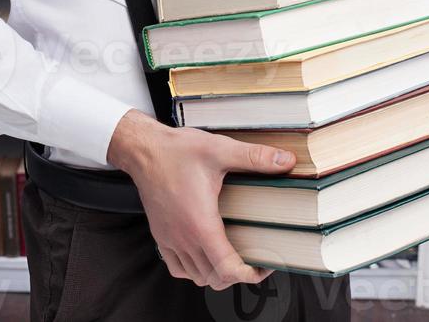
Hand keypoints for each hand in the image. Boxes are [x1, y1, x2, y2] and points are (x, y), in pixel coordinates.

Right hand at [107, 109, 295, 290]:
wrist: (143, 150)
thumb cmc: (176, 151)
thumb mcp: (220, 149)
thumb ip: (254, 157)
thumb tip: (285, 162)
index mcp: (201, 224)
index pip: (227, 270)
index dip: (251, 275)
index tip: (265, 265)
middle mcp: (184, 238)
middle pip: (215, 278)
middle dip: (239, 274)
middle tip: (255, 257)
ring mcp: (170, 239)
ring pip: (197, 276)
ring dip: (217, 273)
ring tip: (234, 255)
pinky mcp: (161, 235)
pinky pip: (178, 268)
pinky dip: (194, 269)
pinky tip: (204, 252)